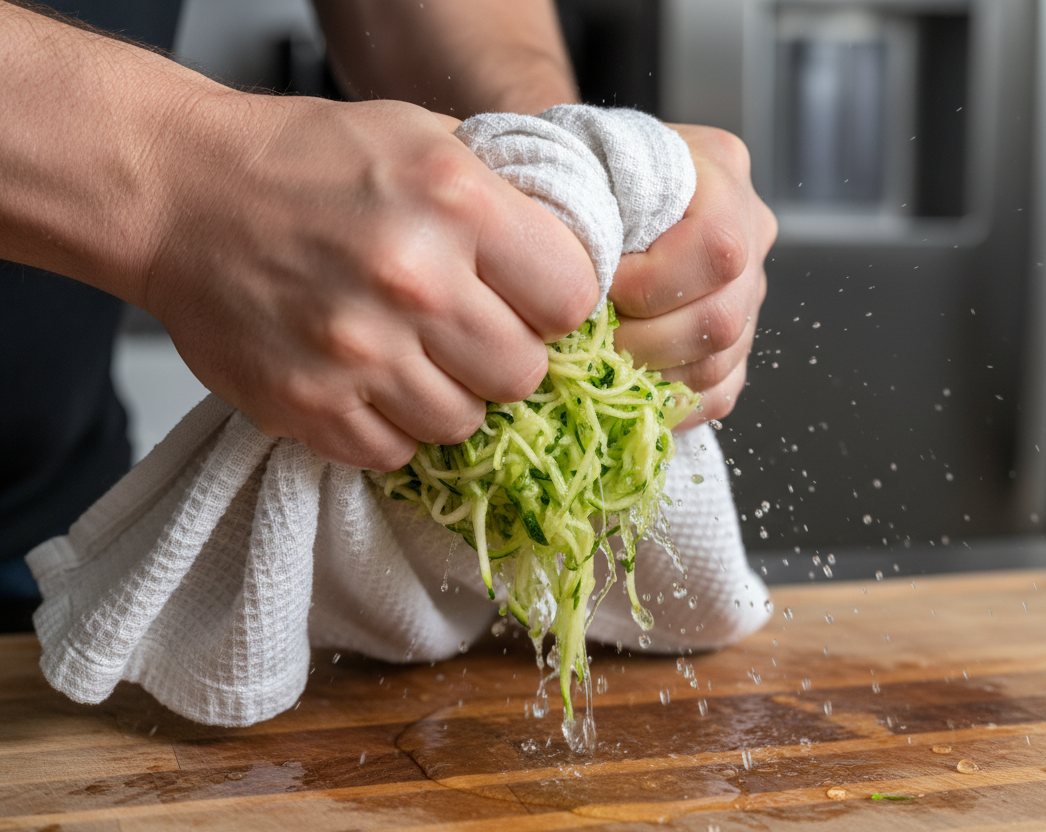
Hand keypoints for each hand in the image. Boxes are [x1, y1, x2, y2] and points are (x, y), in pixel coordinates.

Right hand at [145, 94, 597, 470]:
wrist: (180, 192)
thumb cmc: (306, 160)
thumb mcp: (423, 137)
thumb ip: (505, 195)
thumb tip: (575, 256)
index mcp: (456, 204)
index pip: (572, 298)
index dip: (555, 302)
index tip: (530, 298)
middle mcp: (413, 281)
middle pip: (524, 374)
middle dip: (506, 356)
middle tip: (469, 330)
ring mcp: (358, 352)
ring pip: (463, 425)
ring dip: (449, 397)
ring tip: (414, 355)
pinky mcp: (308, 406)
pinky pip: (394, 454)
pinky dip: (391, 428)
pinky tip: (372, 382)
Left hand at [607, 124, 775, 428]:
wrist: (596, 176)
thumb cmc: (580, 166)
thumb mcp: (580, 158)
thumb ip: (582, 200)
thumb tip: (572, 277)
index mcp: (719, 169)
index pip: (714, 248)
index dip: (651, 284)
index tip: (599, 288)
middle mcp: (750, 227)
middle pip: (722, 318)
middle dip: (644, 342)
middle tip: (591, 340)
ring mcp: (751, 286)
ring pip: (721, 361)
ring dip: (653, 375)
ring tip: (602, 362)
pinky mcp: (739, 336)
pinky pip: (719, 390)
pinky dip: (669, 400)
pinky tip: (628, 387)